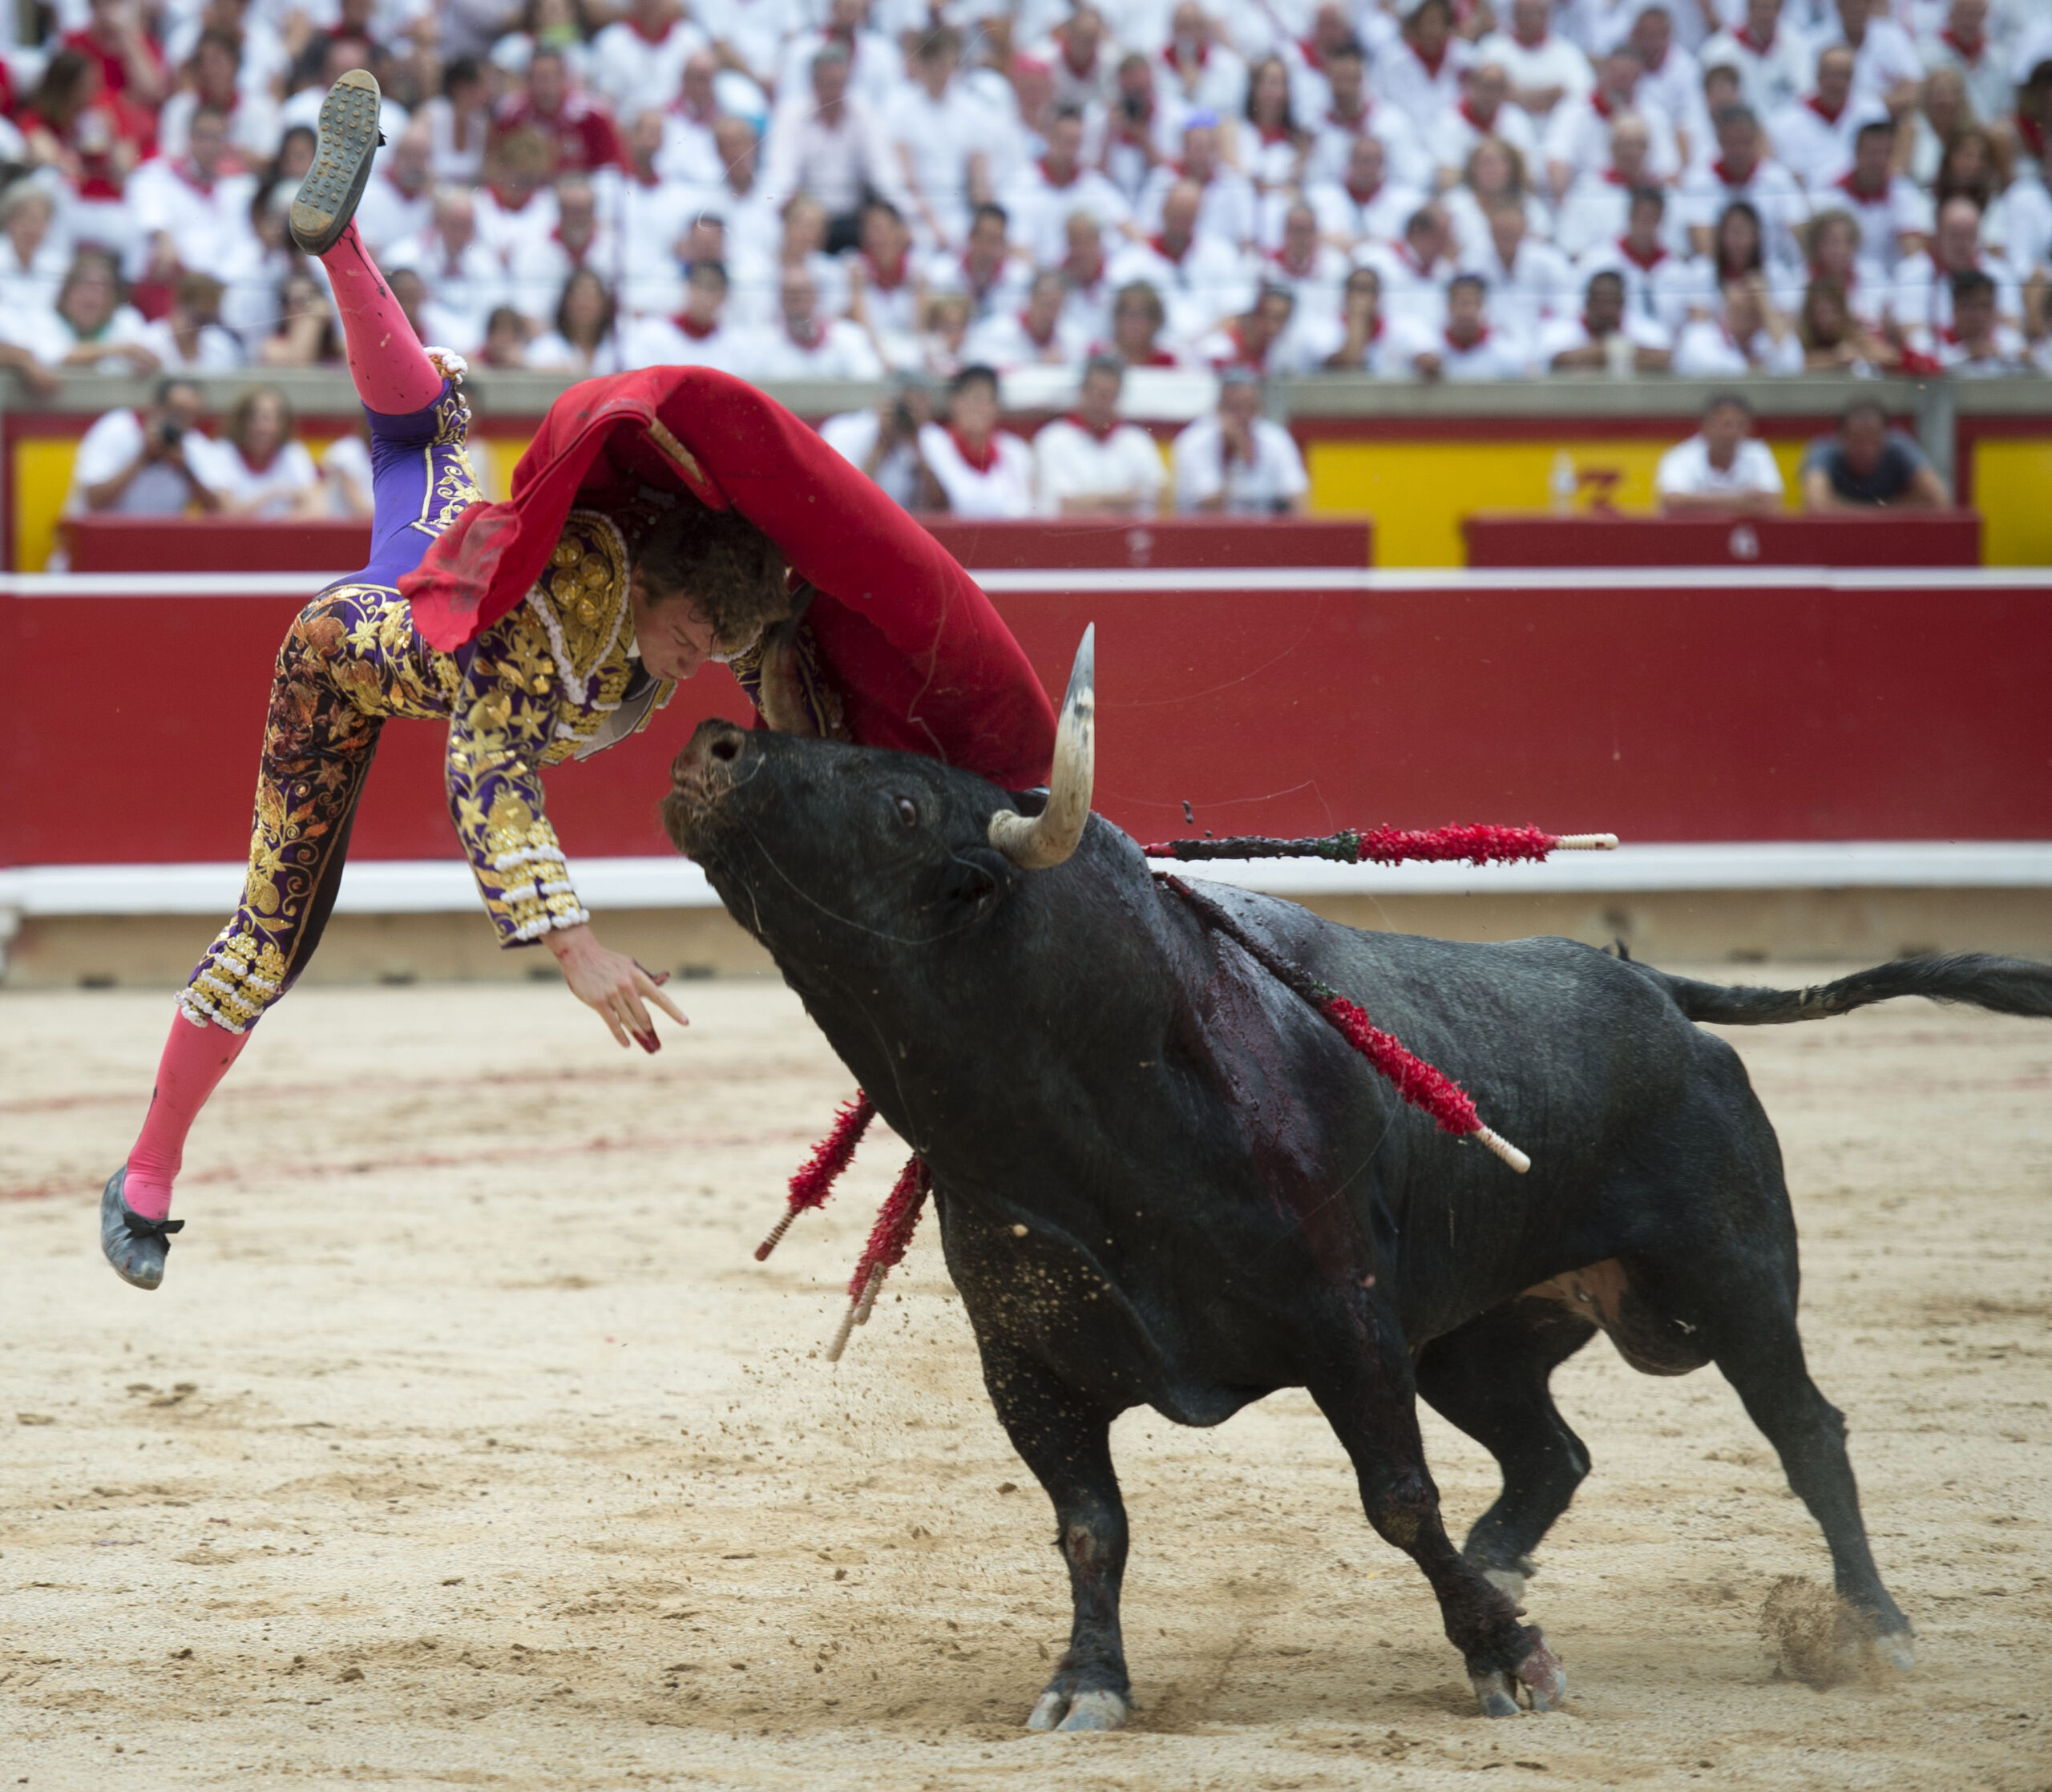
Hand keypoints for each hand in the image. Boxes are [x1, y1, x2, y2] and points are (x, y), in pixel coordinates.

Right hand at [546, 924, 687, 1050]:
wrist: (579, 953)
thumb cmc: (608, 961)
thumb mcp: (630, 965)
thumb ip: (647, 977)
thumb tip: (667, 977)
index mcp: (639, 977)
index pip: (660, 998)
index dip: (673, 1011)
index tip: (685, 1023)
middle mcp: (628, 986)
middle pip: (644, 1016)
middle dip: (651, 1033)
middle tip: (658, 1048)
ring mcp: (613, 995)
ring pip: (629, 1022)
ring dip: (640, 1038)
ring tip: (649, 1049)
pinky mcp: (598, 1002)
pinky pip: (612, 1023)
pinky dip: (620, 1035)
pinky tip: (627, 1044)